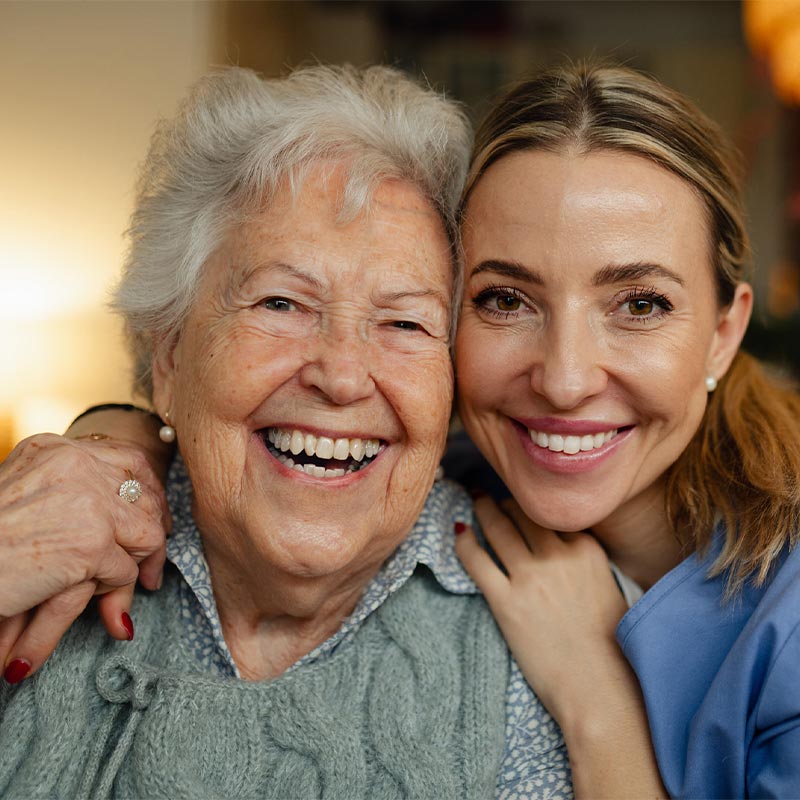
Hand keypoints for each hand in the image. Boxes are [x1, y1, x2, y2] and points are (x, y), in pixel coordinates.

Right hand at [0, 433, 169, 681]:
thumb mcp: (26, 501)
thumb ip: (69, 496)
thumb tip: (116, 518)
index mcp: (54, 450)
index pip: (127, 458)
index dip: (148, 490)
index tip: (153, 516)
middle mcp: (74, 466)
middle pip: (144, 491)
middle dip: (156, 526)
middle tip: (155, 559)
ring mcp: (86, 502)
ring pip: (144, 531)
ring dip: (143, 561)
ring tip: (142, 583)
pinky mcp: (89, 543)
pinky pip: (125, 570)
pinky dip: (116, 592)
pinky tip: (105, 607)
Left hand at [455, 496, 665, 797]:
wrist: (601, 689)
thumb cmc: (612, 648)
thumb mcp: (610, 589)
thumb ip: (585, 563)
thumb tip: (565, 549)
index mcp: (588, 550)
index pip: (554, 516)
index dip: (535, 507)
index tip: (524, 503)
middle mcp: (558, 555)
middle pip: (525, 514)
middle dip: (507, 503)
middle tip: (493, 497)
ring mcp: (530, 577)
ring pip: (499, 528)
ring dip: (484, 511)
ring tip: (476, 502)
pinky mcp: (506, 602)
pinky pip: (477, 561)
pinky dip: (465, 543)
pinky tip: (459, 534)